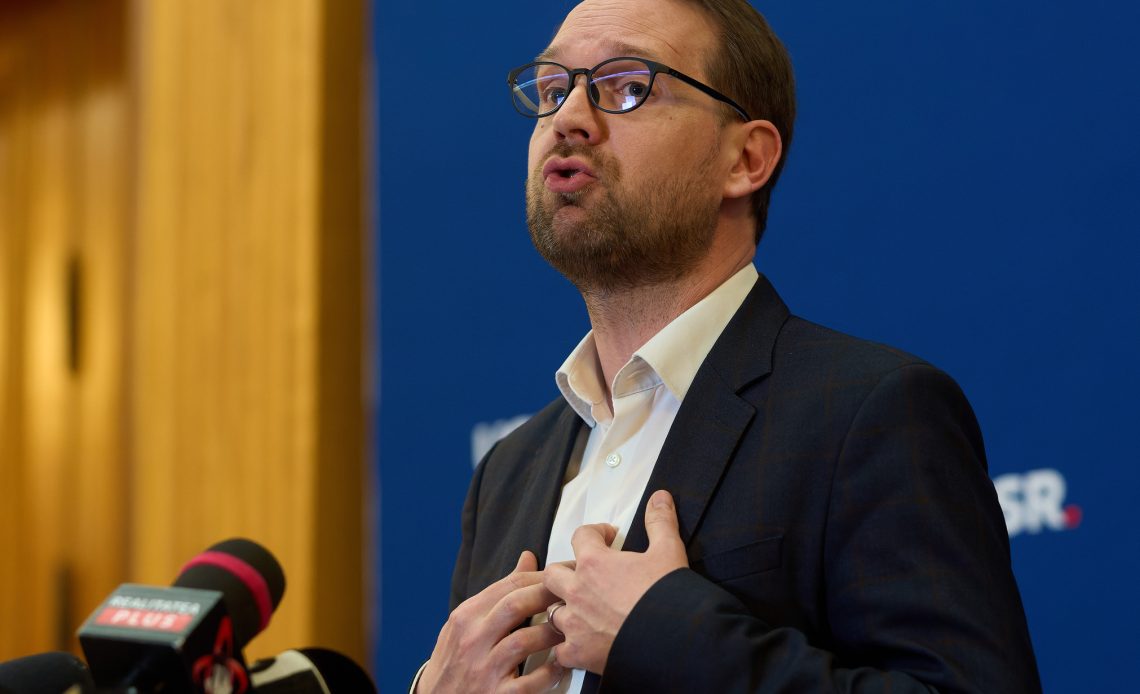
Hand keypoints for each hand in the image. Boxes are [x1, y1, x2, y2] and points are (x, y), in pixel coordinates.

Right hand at [418, 551, 564, 692]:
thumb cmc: (456, 659)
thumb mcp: (468, 621)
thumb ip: (499, 592)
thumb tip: (528, 559)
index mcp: (466, 617)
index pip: (509, 586)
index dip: (542, 576)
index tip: (563, 575)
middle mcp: (473, 640)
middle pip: (516, 605)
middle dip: (549, 596)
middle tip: (572, 595)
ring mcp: (483, 669)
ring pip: (524, 641)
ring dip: (552, 633)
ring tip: (569, 630)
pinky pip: (530, 682)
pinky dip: (550, 672)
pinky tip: (560, 665)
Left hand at [543, 490, 688, 672]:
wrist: (674, 643)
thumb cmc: (668, 597)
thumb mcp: (669, 552)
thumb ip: (660, 522)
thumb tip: (660, 497)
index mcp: (594, 563)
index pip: (580, 536)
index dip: (594, 532)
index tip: (607, 537)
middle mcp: (577, 591)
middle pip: (553, 574)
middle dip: (567, 572)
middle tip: (588, 576)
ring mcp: (574, 624)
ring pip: (552, 611)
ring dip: (564, 608)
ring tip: (583, 611)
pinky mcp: (578, 653)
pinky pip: (560, 650)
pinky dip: (567, 647)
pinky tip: (580, 645)